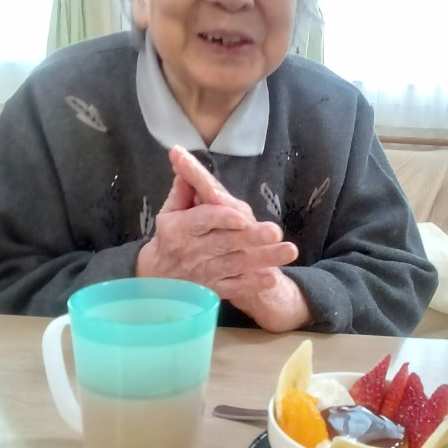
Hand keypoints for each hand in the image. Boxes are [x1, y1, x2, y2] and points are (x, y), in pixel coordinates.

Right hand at [136, 147, 310, 330]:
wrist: (159, 277)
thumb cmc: (172, 235)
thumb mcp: (171, 211)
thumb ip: (183, 188)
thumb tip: (182, 157)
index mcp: (180, 228)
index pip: (203, 220)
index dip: (222, 218)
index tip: (242, 217)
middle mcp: (192, 251)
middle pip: (225, 243)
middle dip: (251, 238)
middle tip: (275, 232)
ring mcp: (204, 272)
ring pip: (236, 265)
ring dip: (262, 259)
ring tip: (288, 251)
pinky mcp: (214, 289)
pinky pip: (235, 287)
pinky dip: (253, 284)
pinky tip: (272, 278)